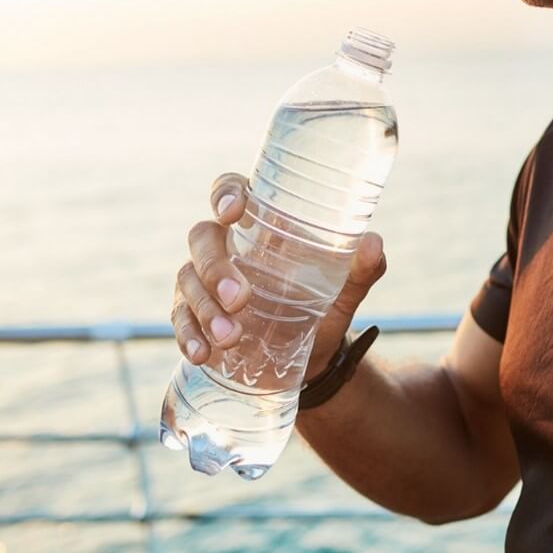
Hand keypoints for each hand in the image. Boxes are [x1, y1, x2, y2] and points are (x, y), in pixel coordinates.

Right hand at [171, 172, 388, 378]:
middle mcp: (227, 247)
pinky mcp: (195, 316)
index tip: (234, 212)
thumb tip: (373, 243)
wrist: (312, 361)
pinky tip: (202, 353)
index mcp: (261, 226)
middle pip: (202, 238)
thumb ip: (361, 270)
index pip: (231, 191)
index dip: (226, 194)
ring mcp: (205, 282)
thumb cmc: (324, 308)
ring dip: (205, 308)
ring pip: (187, 279)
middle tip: (242, 298)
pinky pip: (179, 319)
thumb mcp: (345, 292)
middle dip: (216, 267)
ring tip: (231, 338)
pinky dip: (188, 335)